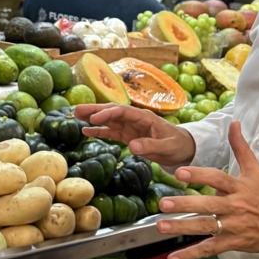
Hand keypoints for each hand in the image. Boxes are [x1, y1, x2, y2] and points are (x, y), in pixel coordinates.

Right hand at [74, 103, 195, 166]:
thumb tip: (132, 146)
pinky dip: (98, 131)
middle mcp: (135, 119)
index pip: (122, 111)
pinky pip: (111, 131)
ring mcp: (130, 127)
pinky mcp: (128, 136)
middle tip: (75, 109)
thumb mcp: (167, 147)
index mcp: (144, 117)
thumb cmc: (178, 145)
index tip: (94, 119)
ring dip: (93, 118)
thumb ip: (150, 146)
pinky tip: (85, 131)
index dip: (107, 114)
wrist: (183, 149)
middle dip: (94, 110)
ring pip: (108, 120)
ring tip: (75, 116)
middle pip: (111, 111)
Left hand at [156, 122, 258, 258]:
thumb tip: (234, 122)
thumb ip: (241, 147)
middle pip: (207, 205)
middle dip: (185, 205)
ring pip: (205, 227)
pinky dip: (190, 255)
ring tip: (160, 227)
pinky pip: (209, 249)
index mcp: (238, 187)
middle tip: (163, 204)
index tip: (179, 172)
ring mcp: (232, 227)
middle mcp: (234, 207)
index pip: (217, 179)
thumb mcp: (256, 170)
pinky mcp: (231, 243)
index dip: (199, 175)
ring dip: (182, 227)